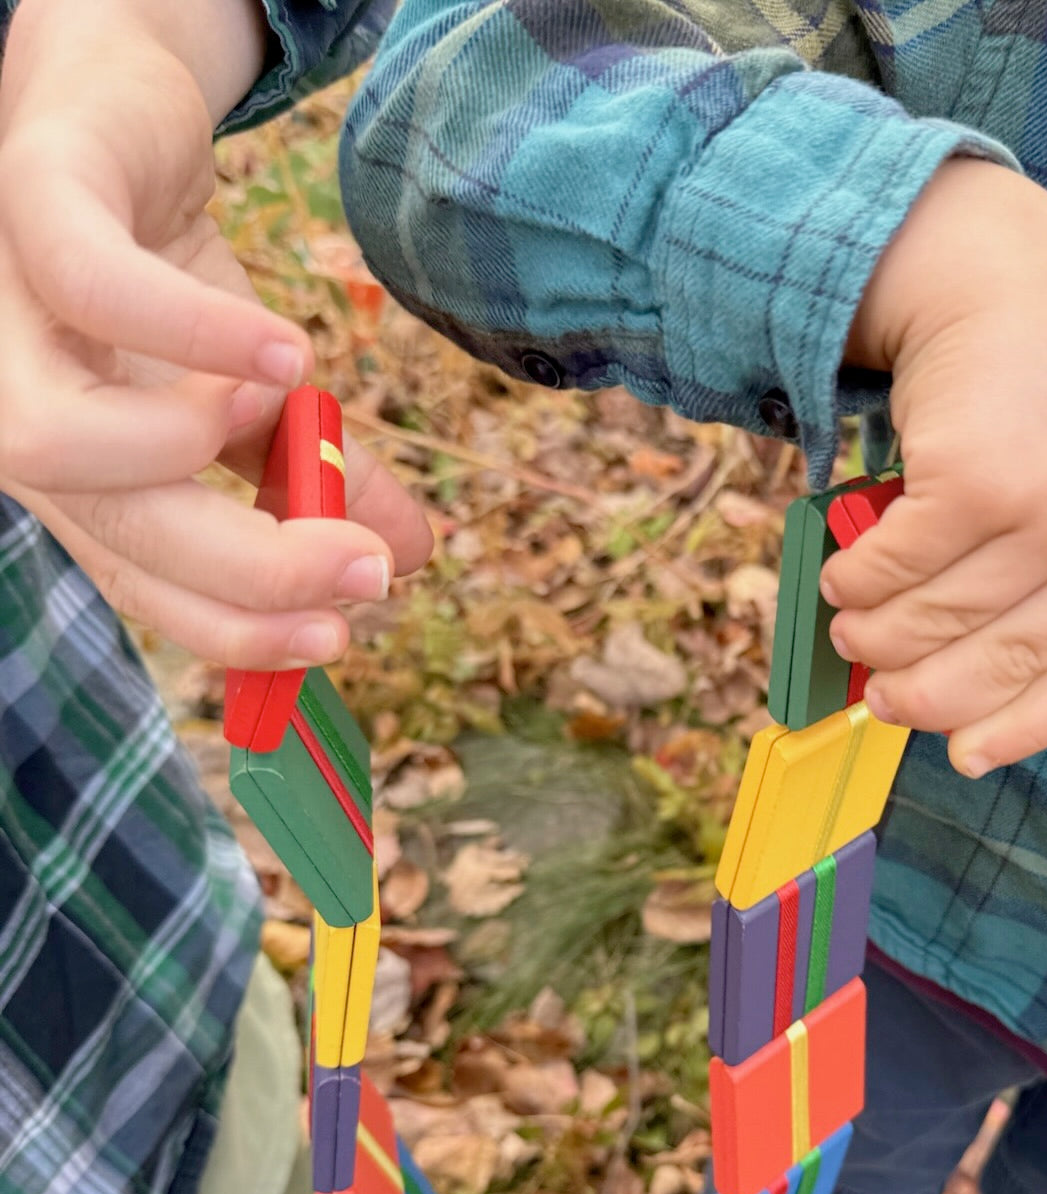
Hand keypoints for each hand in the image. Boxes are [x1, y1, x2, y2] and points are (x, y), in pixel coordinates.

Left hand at [0, 0, 432, 666]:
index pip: (141, 584)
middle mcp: (26, 411)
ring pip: (44, 438)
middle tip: (367, 569)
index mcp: (83, 474)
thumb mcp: (257, 392)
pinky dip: (196, 332)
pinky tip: (288, 349)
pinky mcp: (32, 200)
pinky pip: (91, 282)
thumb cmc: (167, 270)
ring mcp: (8, 313)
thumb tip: (413, 555)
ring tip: (288, 405)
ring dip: (184, 452)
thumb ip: (321, 475)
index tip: (335, 640)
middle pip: (111, 530)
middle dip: (249, 570)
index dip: (232, 631)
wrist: (113, 106)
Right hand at [823, 159, 1046, 775]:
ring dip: (874, 634)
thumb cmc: (1037, 401)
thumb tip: (955, 702)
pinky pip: (892, 569)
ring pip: (934, 619)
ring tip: (849, 624)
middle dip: (921, 692)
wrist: (1006, 279)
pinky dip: (856, 579)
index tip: (961, 756)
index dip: (1017, 728)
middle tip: (877, 695)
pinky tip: (845, 570)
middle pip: (1000, 662)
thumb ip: (1046, 587)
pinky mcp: (982, 476)